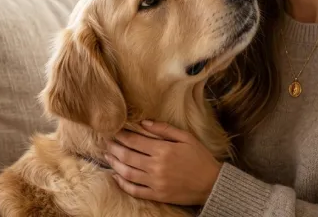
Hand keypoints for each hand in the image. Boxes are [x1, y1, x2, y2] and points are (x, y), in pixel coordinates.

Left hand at [104, 120, 222, 205]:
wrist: (212, 183)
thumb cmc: (200, 158)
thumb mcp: (186, 137)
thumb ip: (164, 129)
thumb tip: (143, 122)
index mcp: (163, 150)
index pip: (135, 141)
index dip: (121, 135)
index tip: (113, 130)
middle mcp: (156, 166)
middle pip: (127, 156)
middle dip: (114, 147)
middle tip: (106, 141)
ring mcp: (155, 182)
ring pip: (127, 173)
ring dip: (114, 163)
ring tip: (107, 156)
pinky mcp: (157, 195)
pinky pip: (135, 190)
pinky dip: (123, 184)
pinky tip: (116, 176)